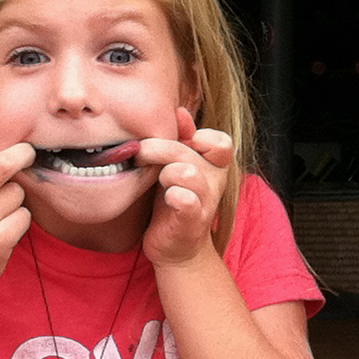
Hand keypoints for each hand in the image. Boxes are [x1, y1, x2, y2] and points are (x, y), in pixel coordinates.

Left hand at [140, 110, 231, 267]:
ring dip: (166, 173)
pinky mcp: (191, 222)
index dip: (198, 137)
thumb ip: (181, 139)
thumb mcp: (177, 165)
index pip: (220, 141)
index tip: (176, 142)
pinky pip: (186, 201)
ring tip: (157, 182)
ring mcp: (205, 203)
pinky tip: (167, 199)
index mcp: (214, 165)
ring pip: (187, 172)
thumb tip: (180, 110)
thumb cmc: (173, 201)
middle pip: (189, 151)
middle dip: (158, 148)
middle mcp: (215, 182)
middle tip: (139, 153)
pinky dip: (175, 196)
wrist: (175, 247)